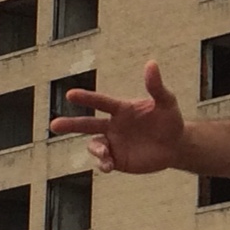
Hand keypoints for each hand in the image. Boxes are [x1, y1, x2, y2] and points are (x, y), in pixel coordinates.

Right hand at [50, 60, 187, 174]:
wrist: (176, 145)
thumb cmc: (170, 120)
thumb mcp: (167, 102)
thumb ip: (156, 86)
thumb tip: (151, 63)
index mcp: (121, 109)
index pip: (101, 102)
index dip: (86, 98)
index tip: (70, 94)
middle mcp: (113, 125)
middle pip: (87, 124)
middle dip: (71, 124)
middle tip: (54, 124)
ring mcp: (114, 143)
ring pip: (95, 145)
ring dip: (95, 148)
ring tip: (104, 152)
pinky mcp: (118, 159)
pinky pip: (105, 162)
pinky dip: (103, 164)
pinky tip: (108, 166)